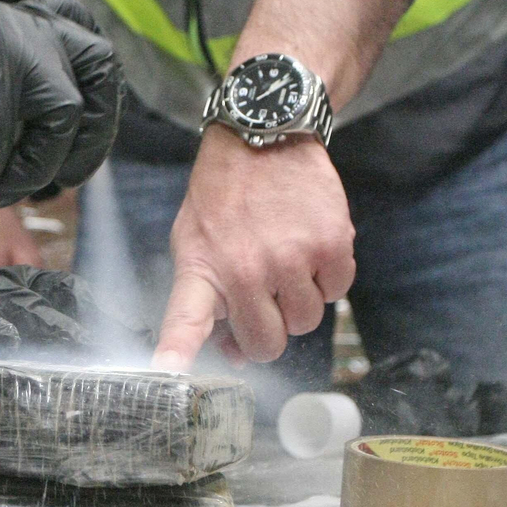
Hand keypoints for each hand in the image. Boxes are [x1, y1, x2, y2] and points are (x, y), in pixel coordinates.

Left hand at [152, 128, 355, 371]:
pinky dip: (327, 279)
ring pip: (306, 322)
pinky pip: (337, 293)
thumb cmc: (224, 196)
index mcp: (203, 268)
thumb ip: (207, 300)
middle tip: (264, 298)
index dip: (178, 351)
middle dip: (267, 330)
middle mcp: (247, 268)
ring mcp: (293, 257)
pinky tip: (309, 248)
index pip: (186, 319)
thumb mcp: (194, 242)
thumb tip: (234, 352)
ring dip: (299, 302)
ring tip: (286, 263)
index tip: (170, 373)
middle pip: (268, 344)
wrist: (266, 133)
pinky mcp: (333, 243)